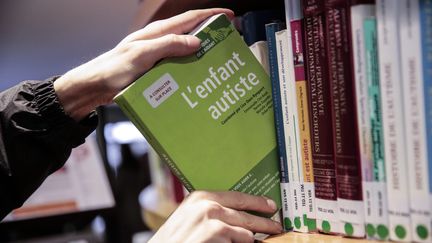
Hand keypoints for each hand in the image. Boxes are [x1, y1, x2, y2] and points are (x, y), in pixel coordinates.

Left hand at [53, 8, 233, 120]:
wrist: (94, 86)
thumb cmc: (113, 70)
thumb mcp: (142, 56)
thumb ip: (168, 46)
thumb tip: (196, 42)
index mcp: (156, 33)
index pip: (188, 18)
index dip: (210, 15)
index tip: (229, 17)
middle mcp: (157, 41)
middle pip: (189, 32)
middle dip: (209, 33)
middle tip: (227, 41)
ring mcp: (155, 55)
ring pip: (184, 49)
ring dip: (200, 52)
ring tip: (216, 60)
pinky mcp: (152, 68)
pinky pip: (176, 63)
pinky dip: (189, 66)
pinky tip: (195, 77)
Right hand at [149, 191, 282, 242]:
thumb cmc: (173, 241)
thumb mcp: (189, 220)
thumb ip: (208, 214)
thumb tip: (234, 215)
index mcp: (199, 197)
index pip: (236, 196)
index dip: (255, 201)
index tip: (270, 205)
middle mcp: (205, 204)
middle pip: (244, 211)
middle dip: (263, 220)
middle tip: (277, 225)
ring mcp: (210, 218)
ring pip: (245, 229)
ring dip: (253, 236)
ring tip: (262, 236)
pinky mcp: (213, 232)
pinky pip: (240, 239)